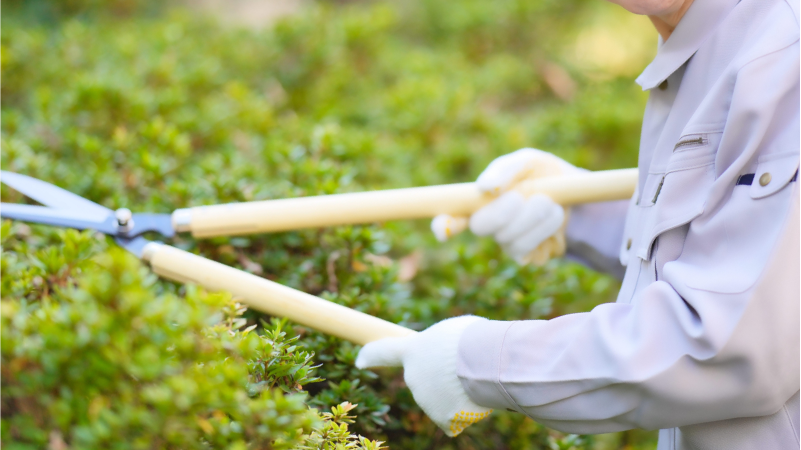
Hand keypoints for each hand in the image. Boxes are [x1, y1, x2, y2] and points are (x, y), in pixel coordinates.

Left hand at [355, 316, 491, 436]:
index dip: (370, 355)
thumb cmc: (470, 339)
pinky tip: (472, 400)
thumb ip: (441, 344)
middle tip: (464, 367)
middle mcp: (413, 377)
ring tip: (473, 378)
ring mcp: (425, 400)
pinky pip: (453, 418)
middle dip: (442, 376)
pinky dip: (463, 412)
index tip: (359, 361)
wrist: (484, 362)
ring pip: (442, 398)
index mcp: (412, 351)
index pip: (383, 352)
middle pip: (426, 379)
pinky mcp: (441, 418)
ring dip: (456, 392)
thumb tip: (449, 356)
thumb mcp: (453, 330)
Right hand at [431, 148, 575, 264]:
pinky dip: (548, 230)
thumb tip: (486, 188)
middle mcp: (489, 226)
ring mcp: (508, 243)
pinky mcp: (531, 256)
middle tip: (520, 197)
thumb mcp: (526, 162)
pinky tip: (553, 218)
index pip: (450, 218)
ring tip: (550, 201)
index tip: (443, 229)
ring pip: (512, 241)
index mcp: (478, 202)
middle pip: (481, 228)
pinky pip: (534, 253)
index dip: (443, 225)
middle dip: (502, 213)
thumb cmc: (540, 173)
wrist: (572, 192)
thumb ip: (505, 170)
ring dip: (535, 218)